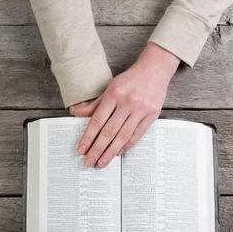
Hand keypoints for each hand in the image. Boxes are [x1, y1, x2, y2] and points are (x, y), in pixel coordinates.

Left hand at [73, 43, 179, 167]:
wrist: (155, 69)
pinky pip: (137, 134)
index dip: (88, 137)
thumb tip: (77, 114)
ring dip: (111, 152)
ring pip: (123, 135)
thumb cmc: (130, 79)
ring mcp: (141, 109)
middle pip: (109, 131)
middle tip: (89, 162)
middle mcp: (127, 102)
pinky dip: (127, 145)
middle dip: (97, 149)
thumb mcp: (110, 88)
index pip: (97, 120)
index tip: (81, 150)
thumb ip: (95, 104)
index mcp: (114, 94)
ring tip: (102, 162)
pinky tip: (118, 152)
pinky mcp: (152, 115)